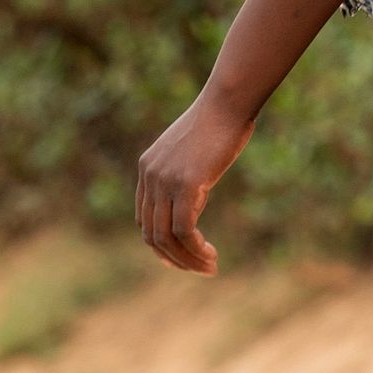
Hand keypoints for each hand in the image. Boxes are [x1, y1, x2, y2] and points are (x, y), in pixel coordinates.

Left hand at [136, 91, 255, 273]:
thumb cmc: (220, 121)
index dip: (161, 245)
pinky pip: (184, 230)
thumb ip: (185, 170)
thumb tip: (194, 190)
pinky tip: (211, 254)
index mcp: (147, 167)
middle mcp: (150, 176)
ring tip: (210, 267)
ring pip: (167, 237)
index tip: (183, 258)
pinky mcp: (186, 185)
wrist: (227, 103)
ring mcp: (165, 181)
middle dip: (175, 258)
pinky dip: (196, 248)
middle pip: (152, 233)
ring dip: (188, 259)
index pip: (144, 219)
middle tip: (201, 269)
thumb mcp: (192, 149)